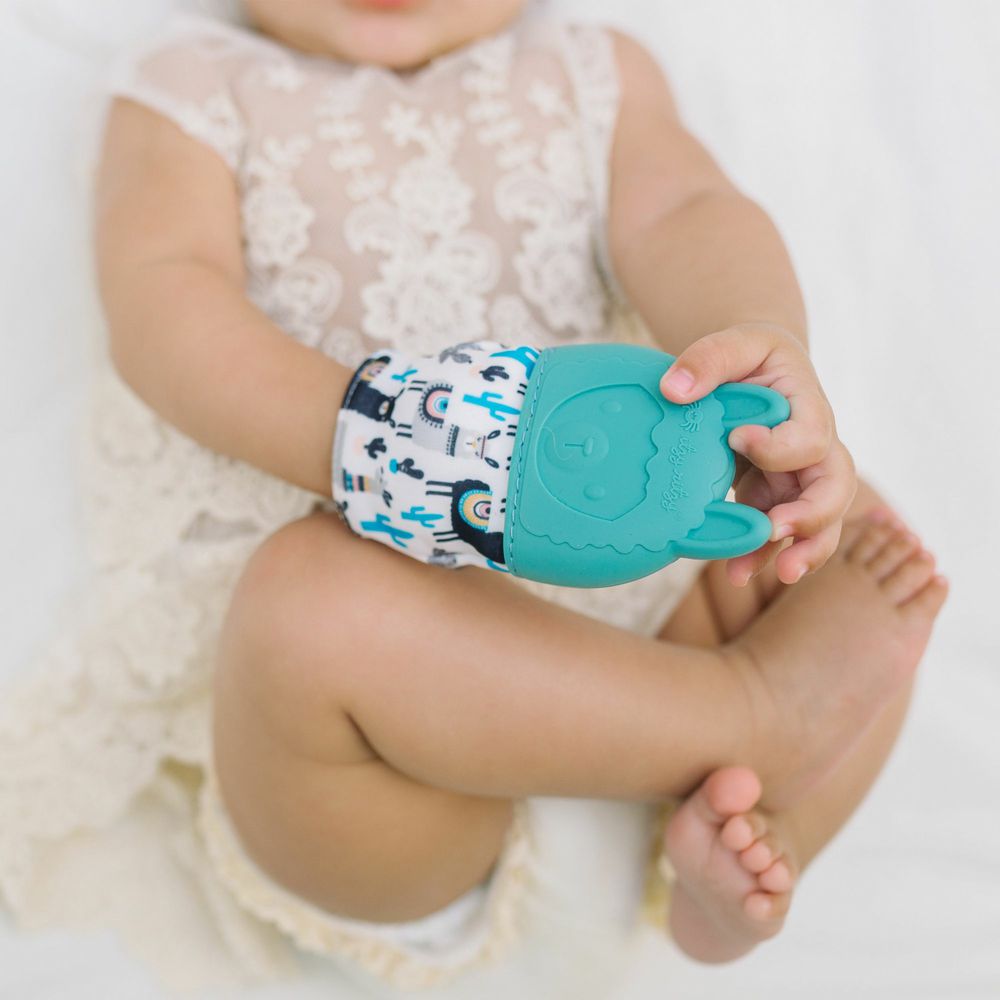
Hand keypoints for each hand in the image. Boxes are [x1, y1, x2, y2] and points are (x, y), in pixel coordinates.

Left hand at [659, 323, 855, 586]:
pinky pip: (778, 535)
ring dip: (799, 551)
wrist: (753, 374)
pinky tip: (736, 572)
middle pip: (834, 488)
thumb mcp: (733, 342)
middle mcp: (815, 449)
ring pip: (817, 524)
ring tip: (774, 575)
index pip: (810, 437)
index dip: (779, 446)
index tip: (737, 439)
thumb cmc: (747, 356)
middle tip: (777, 530)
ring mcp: (797, 480)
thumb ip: (708, 358)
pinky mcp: (774, 499)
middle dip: (812, 516)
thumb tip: (673, 389)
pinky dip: (761, 556)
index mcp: (808, 408)